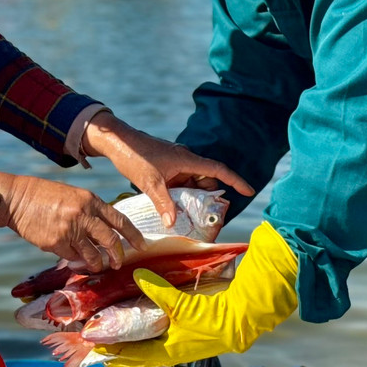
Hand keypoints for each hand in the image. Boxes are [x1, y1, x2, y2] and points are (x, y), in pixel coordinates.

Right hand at [0, 172, 144, 272]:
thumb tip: (103, 233)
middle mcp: (84, 215)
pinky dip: (74, 259)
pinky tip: (70, 255)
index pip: (119, 220)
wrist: (17, 198)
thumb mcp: (74, 196)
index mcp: (91, 200)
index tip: (142, 246)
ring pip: (92, 254)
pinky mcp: (56, 243)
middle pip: (110, 241)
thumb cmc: (44, 196)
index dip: (134, 235)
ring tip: (97, 265)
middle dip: (117, 255)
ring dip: (97, 263)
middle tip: (118, 263)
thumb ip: (90, 211)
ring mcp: (70, 230)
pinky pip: (71, 257)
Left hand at [82, 112, 253, 227]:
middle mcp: (185, 161)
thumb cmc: (136, 157)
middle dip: (211, 198)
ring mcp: (176, 166)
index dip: (235, 181)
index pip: (218, 170)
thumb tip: (173, 223)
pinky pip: (181, 185)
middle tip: (212, 218)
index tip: (249, 191)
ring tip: (194, 219)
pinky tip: (177, 210)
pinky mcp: (167, 169)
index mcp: (187, 160)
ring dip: (194, 199)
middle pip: (206, 181)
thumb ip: (163, 203)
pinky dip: (182, 197)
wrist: (118, 143)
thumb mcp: (150, 183)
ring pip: (193, 185)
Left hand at [95, 221, 298, 366]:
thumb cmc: (212, 318)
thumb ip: (158, 291)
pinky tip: (153, 334)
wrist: (244, 320)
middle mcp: (175, 353)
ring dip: (139, 348)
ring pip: (154, 351)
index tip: (99, 352)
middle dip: (124, 355)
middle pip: (143, 357)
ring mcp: (185, 347)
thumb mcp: (182, 304)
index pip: (136, 356)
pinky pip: (166, 343)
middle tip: (105, 352)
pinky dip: (154, 340)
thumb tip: (138, 276)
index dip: (117, 354)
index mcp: (169, 351)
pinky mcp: (194, 339)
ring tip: (125, 344)